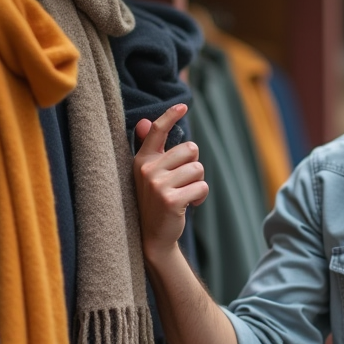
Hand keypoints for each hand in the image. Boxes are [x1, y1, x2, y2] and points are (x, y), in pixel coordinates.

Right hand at [133, 104, 208, 263]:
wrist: (152, 238)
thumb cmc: (155, 202)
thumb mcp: (149, 175)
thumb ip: (151, 150)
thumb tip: (142, 123)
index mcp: (142, 160)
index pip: (156, 131)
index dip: (170, 115)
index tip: (183, 106)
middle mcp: (147, 169)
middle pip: (190, 149)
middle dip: (194, 165)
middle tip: (183, 183)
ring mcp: (157, 184)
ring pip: (198, 169)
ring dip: (198, 183)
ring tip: (185, 196)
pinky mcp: (170, 200)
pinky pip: (201, 187)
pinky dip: (201, 197)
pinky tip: (190, 206)